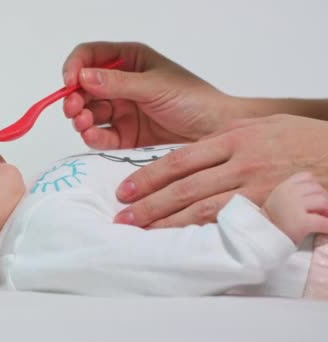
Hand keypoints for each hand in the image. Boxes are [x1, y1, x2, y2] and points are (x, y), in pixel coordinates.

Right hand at [62, 41, 232, 148]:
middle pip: (84, 87)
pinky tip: (91, 135)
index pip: (90, 56)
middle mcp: (121, 84)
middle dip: (75, 97)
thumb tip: (83, 76)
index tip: (69, 82)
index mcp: (129, 60)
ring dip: (81, 117)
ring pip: (89, 112)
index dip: (75, 67)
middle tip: (74, 109)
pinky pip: (100, 135)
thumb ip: (117, 82)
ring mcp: (121, 110)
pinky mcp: (124, 135)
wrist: (215, 132)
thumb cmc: (194, 100)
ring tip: (83, 124)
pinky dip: (92, 136)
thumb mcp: (154, 86)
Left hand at [114, 114, 327, 227]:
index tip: (125, 191)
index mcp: (233, 137)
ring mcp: (257, 188)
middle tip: (123, 218)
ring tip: (142, 234)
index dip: (148, 177)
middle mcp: (241, 162)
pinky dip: (203, 234)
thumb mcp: (260, 125)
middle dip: (149, 205)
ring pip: (202, 209)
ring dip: (168, 224)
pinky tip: (183, 243)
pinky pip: (230, 224)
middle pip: (184, 187)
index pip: (178, 160)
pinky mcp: (271, 210)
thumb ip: (223, 137)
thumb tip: (189, 153)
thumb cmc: (302, 138)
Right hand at [262, 172, 327, 244]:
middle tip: (321, 213)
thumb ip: (294, 192)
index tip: (312, 199)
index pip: (307, 177)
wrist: (262, 238)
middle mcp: (289, 193)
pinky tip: (325, 230)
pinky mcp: (301, 222)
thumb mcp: (279, 199)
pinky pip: (324, 222)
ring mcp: (295, 206)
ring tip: (322, 219)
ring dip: (326, 211)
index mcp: (284, 187)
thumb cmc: (274, 220)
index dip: (314, 187)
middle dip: (323, 200)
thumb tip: (320, 194)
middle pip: (318, 189)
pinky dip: (327, 227)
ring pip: (323, 201)